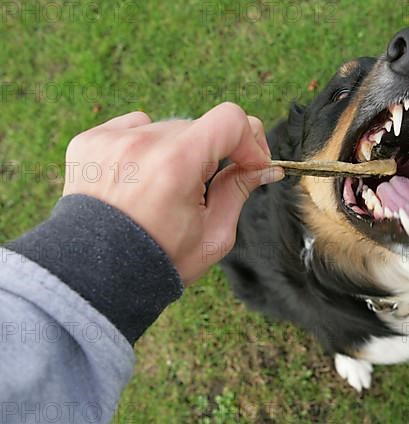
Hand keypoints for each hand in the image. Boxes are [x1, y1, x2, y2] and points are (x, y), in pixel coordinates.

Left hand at [63, 103, 283, 284]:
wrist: (96, 276)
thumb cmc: (159, 261)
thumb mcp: (213, 235)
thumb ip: (239, 191)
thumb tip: (266, 168)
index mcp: (177, 164)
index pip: (230, 120)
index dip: (251, 140)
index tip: (251, 164)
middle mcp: (142, 143)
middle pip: (200, 128)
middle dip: (214, 154)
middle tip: (206, 188)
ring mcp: (112, 139)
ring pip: (167, 128)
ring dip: (178, 151)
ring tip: (165, 189)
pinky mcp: (91, 140)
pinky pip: (134, 127)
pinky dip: (146, 146)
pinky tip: (140, 178)